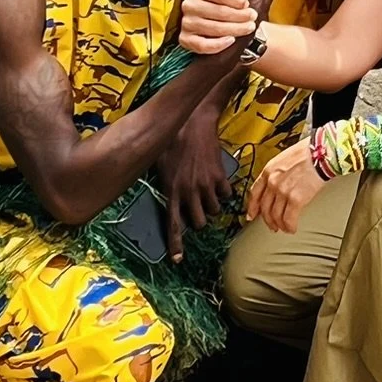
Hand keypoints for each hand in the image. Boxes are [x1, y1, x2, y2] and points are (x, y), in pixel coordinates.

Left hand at [157, 110, 232, 262]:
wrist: (194, 122)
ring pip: (214, 211)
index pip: (173, 224)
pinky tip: (218, 184)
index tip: (178, 259)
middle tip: (196, 210)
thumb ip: (160, 180)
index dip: (176, 244)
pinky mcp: (220, 176)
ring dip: (210, 207)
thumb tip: (155, 190)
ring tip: (206, 195)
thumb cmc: (171, 139)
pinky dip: (223, 193)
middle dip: (198, 220)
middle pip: (198, 223)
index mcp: (171, 190)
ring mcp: (206, 185)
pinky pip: (226, 195)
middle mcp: (189, 192)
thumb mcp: (157, 160)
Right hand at [179, 0, 259, 55]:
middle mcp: (188, 4)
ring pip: (213, 29)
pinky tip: (231, 40)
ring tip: (249, 27)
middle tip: (253, 16)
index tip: (247, 3)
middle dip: (240, 15)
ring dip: (235, 29)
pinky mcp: (186, 40)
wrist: (228, 14)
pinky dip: (218, 45)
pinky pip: (202, 45)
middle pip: (218, 12)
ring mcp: (186, 23)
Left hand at [248, 138, 325, 233]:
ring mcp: (283, 191)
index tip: (252, 214)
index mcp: (269, 170)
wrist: (321, 153)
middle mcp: (273, 182)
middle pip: (265, 207)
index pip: (255, 193)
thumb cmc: (308, 152)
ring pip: (275, 216)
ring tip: (284, 228)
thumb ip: (278, 172)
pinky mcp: (295, 199)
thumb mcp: (285, 158)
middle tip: (272, 225)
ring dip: (279, 224)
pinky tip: (292, 228)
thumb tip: (279, 182)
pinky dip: (289, 227)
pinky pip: (289, 219)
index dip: (252, 207)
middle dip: (268, 220)